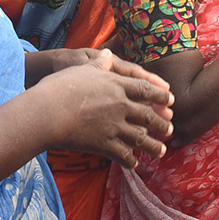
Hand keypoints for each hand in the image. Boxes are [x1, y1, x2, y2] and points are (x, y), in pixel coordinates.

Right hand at [37, 50, 173, 167]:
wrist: (48, 112)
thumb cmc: (60, 87)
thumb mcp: (81, 69)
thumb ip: (99, 64)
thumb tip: (107, 55)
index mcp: (116, 85)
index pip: (144, 89)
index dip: (159, 95)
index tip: (170, 99)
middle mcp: (119, 105)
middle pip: (147, 115)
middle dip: (161, 123)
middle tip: (170, 128)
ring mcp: (114, 126)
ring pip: (140, 137)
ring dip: (153, 145)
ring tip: (162, 151)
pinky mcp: (104, 144)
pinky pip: (122, 154)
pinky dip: (130, 160)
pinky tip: (134, 165)